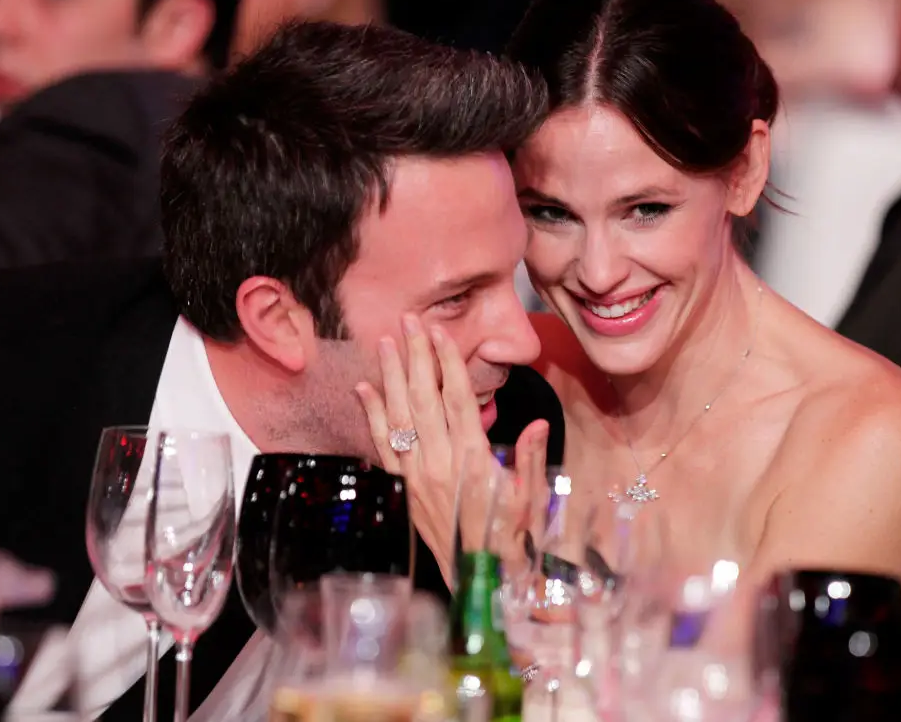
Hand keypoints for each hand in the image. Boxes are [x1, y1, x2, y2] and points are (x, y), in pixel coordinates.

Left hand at [355, 314, 548, 588]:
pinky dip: (371, 415)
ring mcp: (415, 476)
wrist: (482, 580)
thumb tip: (538, 423)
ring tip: (385, 342)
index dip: (448, 364)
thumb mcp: (531, 499)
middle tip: (409, 321)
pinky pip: (382, 445)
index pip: (457, 401)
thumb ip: (532, 458)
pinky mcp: (402, 488)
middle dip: (416, 357)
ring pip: (398, 416)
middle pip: (423, 399)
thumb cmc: (512, 537)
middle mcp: (438, 464)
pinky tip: (363, 387)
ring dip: (390, 376)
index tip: (440, 333)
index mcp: (472, 462)